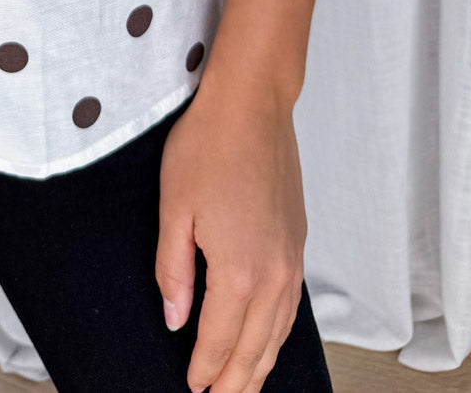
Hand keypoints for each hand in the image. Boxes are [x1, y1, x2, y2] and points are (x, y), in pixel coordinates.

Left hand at [156, 84, 306, 391]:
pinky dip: (278, 334)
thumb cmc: (208, 146)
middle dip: (235, 381)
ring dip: (260, 365)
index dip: (204, 369)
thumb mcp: (173, 208)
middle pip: (255, 348)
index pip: (219, 339)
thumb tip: (174, 317)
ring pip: (278, 332)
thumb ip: (173, 270)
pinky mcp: (297, 243)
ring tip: (242, 385)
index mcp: (238, 270)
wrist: (252, 106)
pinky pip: (291, 307)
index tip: (192, 387)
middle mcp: (273, 274)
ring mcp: (291, 259)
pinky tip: (267, 339)